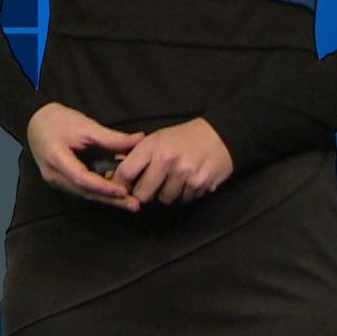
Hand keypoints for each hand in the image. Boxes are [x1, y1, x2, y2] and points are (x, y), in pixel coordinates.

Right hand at [25, 102, 145, 212]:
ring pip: (84, 194)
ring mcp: (55, 181)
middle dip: (110, 200)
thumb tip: (140, 140)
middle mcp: (53, 175)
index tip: (124, 191)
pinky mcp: (60, 182)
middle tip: (134, 205)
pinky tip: (116, 195)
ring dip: (107, 199)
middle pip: (85, 192)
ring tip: (130, 203)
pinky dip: (99, 192)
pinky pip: (81, 190)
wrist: (36, 122)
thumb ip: (111, 137)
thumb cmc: (59, 120)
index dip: (104, 186)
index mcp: (56, 158)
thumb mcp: (85, 125)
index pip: (82, 178)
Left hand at [112, 118, 233, 205]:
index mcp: (153, 146)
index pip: (126, 171)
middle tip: (149, 188)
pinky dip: (184, 194)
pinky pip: (184, 199)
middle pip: (143, 194)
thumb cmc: (184, 137)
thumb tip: (117, 173)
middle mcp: (167, 160)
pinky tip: (189, 180)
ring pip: (164, 200)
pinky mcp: (200, 184)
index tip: (120, 188)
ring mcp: (185, 174)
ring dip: (166, 194)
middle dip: (144, 194)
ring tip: (174, 180)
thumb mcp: (158, 138)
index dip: (120, 183)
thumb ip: (138, 154)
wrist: (220, 135)